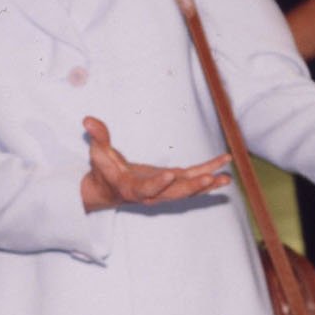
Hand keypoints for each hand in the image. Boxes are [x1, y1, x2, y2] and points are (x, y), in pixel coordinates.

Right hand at [81, 116, 230, 212]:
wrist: (109, 189)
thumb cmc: (103, 170)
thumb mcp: (98, 153)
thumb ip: (98, 137)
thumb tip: (87, 120)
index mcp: (131, 189)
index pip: (146, 189)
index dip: (158, 184)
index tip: (170, 174)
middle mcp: (151, 194)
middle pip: (174, 193)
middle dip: (193, 187)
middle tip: (210, 178)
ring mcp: (165, 190)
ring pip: (188, 189)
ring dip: (207, 184)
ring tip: (226, 178)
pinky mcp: (173, 183)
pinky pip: (192, 180)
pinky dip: (208, 175)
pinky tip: (225, 171)